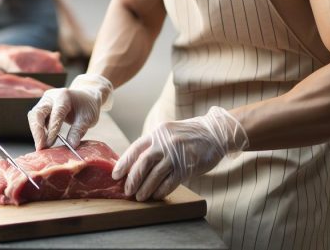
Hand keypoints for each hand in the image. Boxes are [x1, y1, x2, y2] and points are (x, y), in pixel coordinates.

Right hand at [28, 74, 112, 149]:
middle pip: (38, 113)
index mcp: (63, 96)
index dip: (52, 130)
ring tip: (41, 147)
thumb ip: (78, 131)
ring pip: (34, 116)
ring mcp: (44, 101)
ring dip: (36, 132)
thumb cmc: (87, 107)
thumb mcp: (88, 119)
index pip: (55, 114)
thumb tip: (71, 145)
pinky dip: (38, 131)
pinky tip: (42, 141)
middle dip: (37, 131)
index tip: (50, 144)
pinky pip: (35, 119)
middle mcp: (50, 97)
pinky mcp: (41, 107)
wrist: (85, 98)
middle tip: (40, 147)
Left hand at [112, 106, 248, 200]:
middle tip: (127, 191)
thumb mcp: (167, 132)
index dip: (124, 163)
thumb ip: (153, 144)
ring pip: (155, 175)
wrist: (214, 133)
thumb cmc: (188, 135)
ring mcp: (176, 155)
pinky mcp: (187, 166)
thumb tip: (135, 163)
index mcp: (157, 133)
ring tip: (140, 197)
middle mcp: (164, 143)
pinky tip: (156, 196)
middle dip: (133, 179)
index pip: (135, 148)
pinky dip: (161, 190)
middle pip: (143, 163)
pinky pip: (170, 182)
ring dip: (146, 188)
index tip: (115, 175)